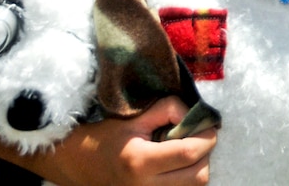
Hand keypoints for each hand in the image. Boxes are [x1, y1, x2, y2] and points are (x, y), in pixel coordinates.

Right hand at [34, 96, 215, 185]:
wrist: (80, 164)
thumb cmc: (109, 136)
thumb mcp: (137, 115)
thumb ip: (170, 108)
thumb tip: (196, 116)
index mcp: (140, 162)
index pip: (190, 153)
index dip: (207, 136)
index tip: (208, 124)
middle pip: (199, 176)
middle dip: (205, 153)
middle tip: (198, 137)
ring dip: (198, 167)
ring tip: (185, 151)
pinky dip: (187, 178)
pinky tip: (177, 165)